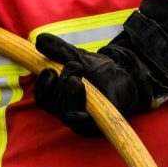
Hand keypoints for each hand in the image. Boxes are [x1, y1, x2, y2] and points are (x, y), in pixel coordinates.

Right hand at [33, 34, 151, 137]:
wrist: (128, 76)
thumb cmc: (101, 70)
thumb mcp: (78, 56)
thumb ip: (60, 50)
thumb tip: (39, 39)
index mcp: (60, 98)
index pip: (43, 98)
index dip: (42, 86)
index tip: (50, 69)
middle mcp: (67, 112)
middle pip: (53, 105)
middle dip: (61, 83)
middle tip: (76, 65)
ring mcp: (82, 122)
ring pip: (65, 114)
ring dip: (70, 92)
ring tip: (81, 77)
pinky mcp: (97, 126)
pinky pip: (82, 124)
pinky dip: (78, 114)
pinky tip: (81, 99)